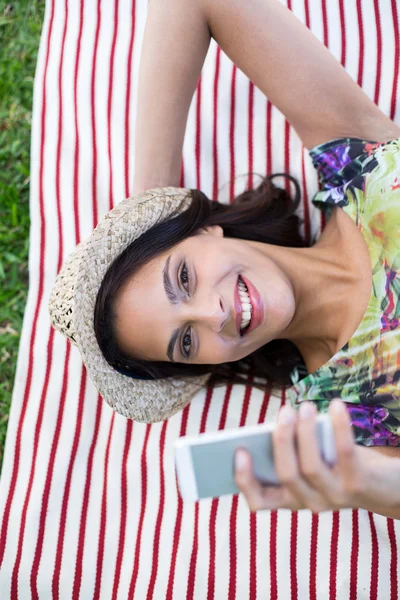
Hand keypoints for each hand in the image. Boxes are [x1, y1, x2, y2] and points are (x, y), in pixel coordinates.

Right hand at [234, 400, 399, 515]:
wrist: (386, 485)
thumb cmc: (339, 464)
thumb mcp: (312, 460)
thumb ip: (293, 450)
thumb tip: (280, 424)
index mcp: (291, 498)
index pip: (259, 501)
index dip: (245, 479)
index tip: (239, 451)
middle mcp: (310, 503)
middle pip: (286, 475)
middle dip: (281, 440)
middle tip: (284, 411)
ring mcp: (335, 497)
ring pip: (310, 466)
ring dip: (305, 431)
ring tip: (305, 406)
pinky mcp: (358, 485)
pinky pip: (344, 452)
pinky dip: (339, 425)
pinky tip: (336, 405)